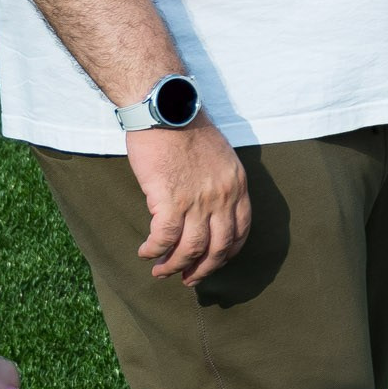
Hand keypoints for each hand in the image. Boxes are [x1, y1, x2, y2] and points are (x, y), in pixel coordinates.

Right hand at [129, 117, 250, 284]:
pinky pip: (164, 238)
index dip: (227, 252)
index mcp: (237, 185)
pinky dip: (154, 250)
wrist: (166, 109)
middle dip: (203, 269)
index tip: (214, 262)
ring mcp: (197, 200)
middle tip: (189, 280)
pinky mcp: (170, 199)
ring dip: (175, 266)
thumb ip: (218, 183)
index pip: (241, 230)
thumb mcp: (219, 155)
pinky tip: (146, 252)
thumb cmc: (186, 127)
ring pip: (190, 249)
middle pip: (219, 248)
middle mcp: (222, 196)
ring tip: (161, 271)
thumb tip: (206, 208)